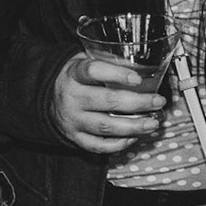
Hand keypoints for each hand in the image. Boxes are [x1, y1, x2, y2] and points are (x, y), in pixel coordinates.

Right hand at [52, 53, 167, 153]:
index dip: (117, 74)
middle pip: (107, 101)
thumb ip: (108, 61)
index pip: (93, 71)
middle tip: (158, 101)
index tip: (138, 78)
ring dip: (134, 126)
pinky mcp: (75, 137)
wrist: (47, 97)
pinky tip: (134, 137)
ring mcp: (73, 120)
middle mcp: (72, 97)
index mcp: (74, 74)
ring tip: (153, 123)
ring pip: (106, 126)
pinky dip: (119, 144)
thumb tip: (143, 67)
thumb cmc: (75, 77)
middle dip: (138, 103)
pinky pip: (99, 145)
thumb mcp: (85, 60)